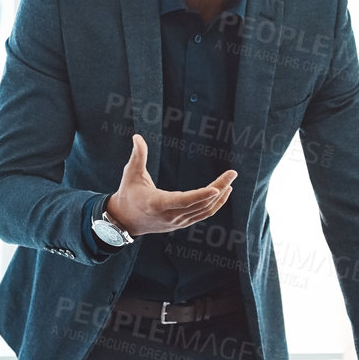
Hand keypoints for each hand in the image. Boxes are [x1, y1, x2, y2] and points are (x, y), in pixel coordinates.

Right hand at [107, 133, 236, 236]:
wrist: (125, 220)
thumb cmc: (128, 193)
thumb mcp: (130, 174)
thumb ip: (138, 155)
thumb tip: (137, 136)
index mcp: (157, 203)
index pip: (184, 201)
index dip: (201, 195)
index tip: (217, 188)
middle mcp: (170, 216)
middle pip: (200, 204)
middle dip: (219, 188)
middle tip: (233, 174)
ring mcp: (177, 222)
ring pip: (205, 211)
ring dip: (220, 197)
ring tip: (230, 181)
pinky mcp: (182, 223)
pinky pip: (202, 214)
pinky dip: (215, 204)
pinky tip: (222, 192)